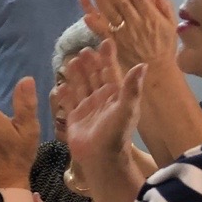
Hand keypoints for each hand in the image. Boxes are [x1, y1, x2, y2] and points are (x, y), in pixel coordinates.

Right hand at [57, 40, 145, 168]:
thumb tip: (142, 65)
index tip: (106, 42)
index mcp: (115, 96)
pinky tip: (60, 85)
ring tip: (70, 61)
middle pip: (94, 76)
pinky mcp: (74, 118)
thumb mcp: (126, 110)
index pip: (111, 72)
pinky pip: (68, 102)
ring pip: (81, 86)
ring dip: (76, 74)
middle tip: (83, 50)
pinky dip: (64, 93)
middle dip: (90, 63)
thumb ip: (131, 88)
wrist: (100, 158)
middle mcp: (101, 99)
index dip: (108, 58)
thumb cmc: (115, 134)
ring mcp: (87, 108)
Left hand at [78, 0, 176, 70]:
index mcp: (151, 17)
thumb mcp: (170, 25)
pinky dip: (94, 23)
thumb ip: (164, 7)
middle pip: (121, 3)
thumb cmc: (165, 46)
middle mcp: (136, 24)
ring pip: (110, 14)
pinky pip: (102, 33)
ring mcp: (123, 34)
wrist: (157, 70)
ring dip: (100, 0)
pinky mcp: (114, 44)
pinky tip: (85, 13)